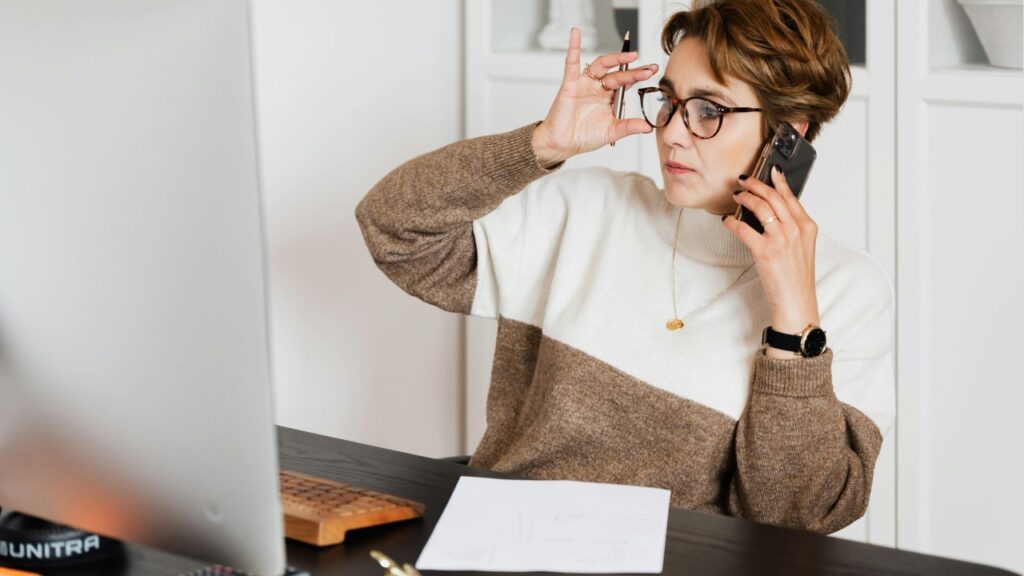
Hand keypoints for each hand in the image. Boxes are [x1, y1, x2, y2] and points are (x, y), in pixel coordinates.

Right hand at [531, 27, 658, 167]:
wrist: (563, 144)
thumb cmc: (584, 136)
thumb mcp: (611, 131)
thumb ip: (629, 127)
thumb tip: (648, 127)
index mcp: (609, 97)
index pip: (627, 82)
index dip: (639, 75)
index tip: (653, 70)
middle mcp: (599, 87)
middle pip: (618, 73)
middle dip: (634, 71)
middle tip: (649, 69)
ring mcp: (585, 84)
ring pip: (601, 65)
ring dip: (616, 59)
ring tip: (631, 55)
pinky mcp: (570, 84)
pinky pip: (571, 63)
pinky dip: (573, 47)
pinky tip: (575, 34)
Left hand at [723, 166, 820, 343]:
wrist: (796, 301)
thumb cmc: (797, 277)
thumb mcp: (803, 247)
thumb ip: (792, 227)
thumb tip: (772, 211)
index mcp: (807, 226)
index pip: (791, 196)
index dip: (778, 181)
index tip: (769, 170)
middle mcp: (796, 230)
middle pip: (773, 196)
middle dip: (756, 184)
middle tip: (743, 180)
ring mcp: (781, 240)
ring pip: (760, 207)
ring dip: (744, 198)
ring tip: (736, 196)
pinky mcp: (765, 251)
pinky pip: (743, 228)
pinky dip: (732, 222)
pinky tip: (727, 220)